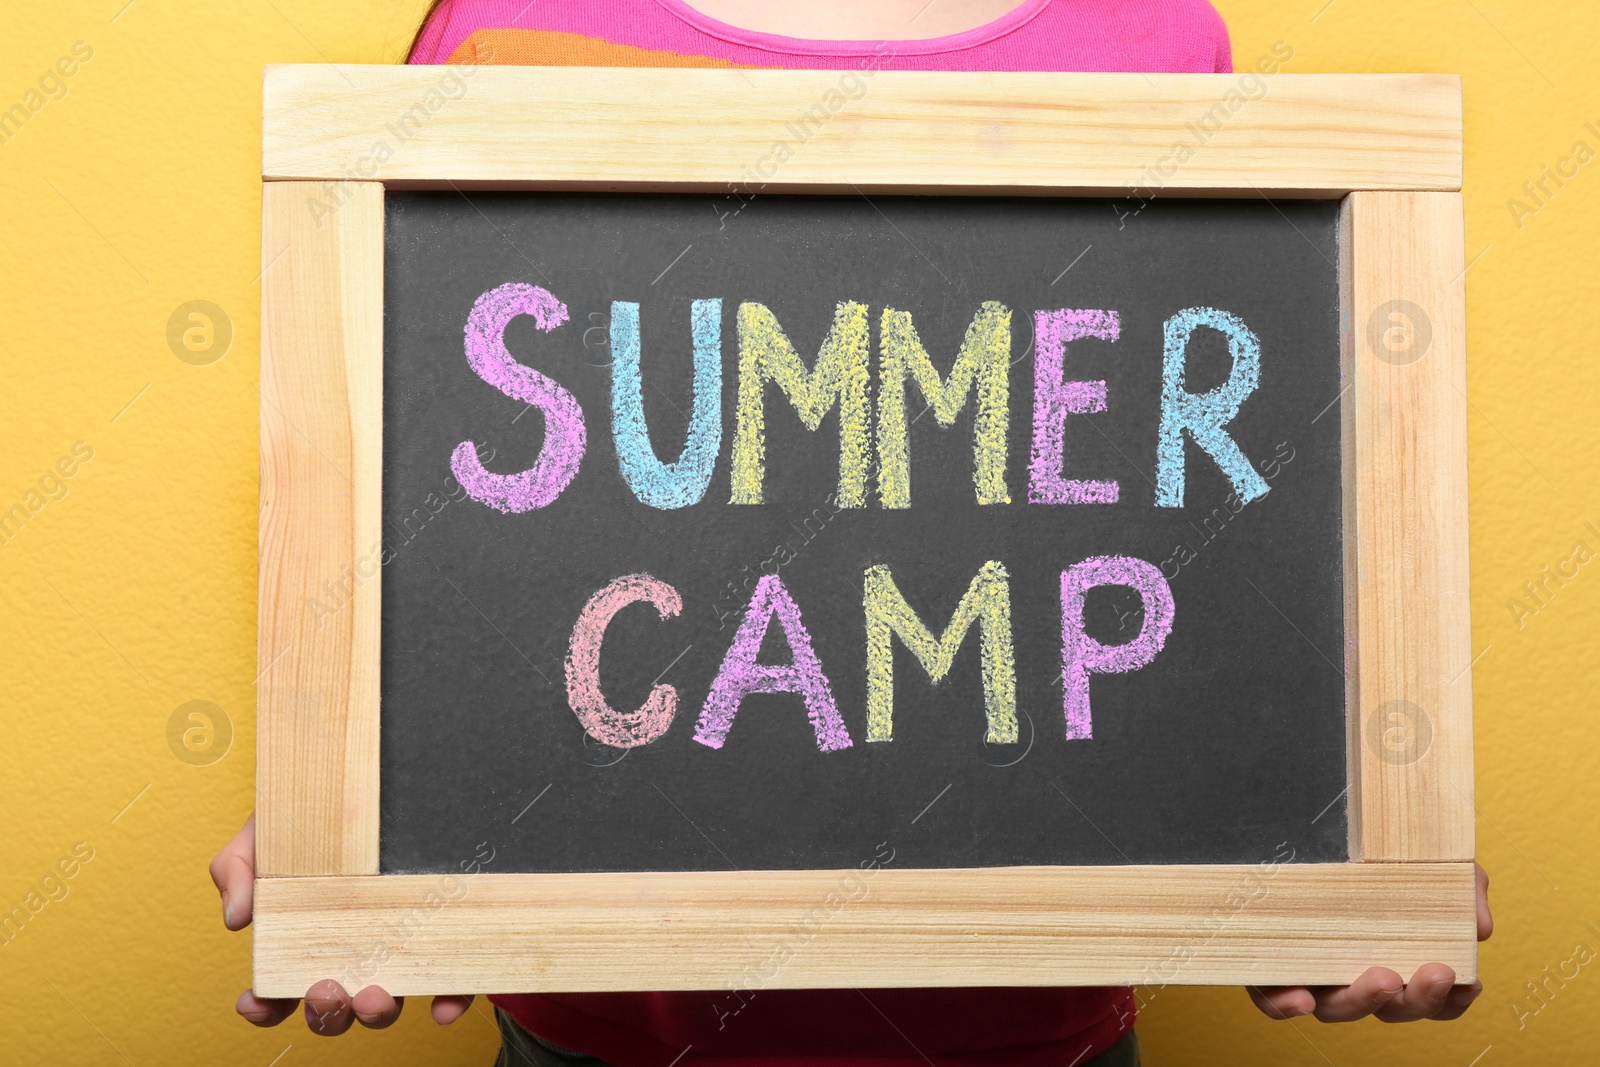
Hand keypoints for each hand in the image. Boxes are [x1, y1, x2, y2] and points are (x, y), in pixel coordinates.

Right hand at [211, 813, 475, 1034]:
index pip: (281, 991)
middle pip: (337, 1007)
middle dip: (327, 1013)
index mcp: (308, 937)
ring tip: (375, 995)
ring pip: (389, 1005)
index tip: (257, 1002)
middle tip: (325, 989)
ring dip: (378, 1014)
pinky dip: (449, 1004)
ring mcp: (402, 949)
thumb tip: (237, 918)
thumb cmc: (319, 810)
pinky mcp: (451, 941)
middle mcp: (355, 950)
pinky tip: (443, 1007)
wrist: (388, 770)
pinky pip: (454, 985)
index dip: (266, 1008)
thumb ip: (240, 866)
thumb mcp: (271, 827)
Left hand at [1247, 862, 1490, 1022]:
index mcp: (1393, 955)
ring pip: (1337, 1008)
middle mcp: (1353, 971)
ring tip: (1384, 977)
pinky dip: (1287, 1005)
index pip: (1427, 997)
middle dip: (1417, 999)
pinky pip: (1271, 998)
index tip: (1470, 983)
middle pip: (1388, 1008)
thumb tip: (1480, 928)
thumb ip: (1461, 887)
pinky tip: (1303, 998)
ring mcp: (1311, 968)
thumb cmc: (1373, 846)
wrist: (1304, 810)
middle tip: (1437, 972)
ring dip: (1364, 1001)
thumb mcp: (1427, 857)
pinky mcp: (1266, 960)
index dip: (1449, 1001)